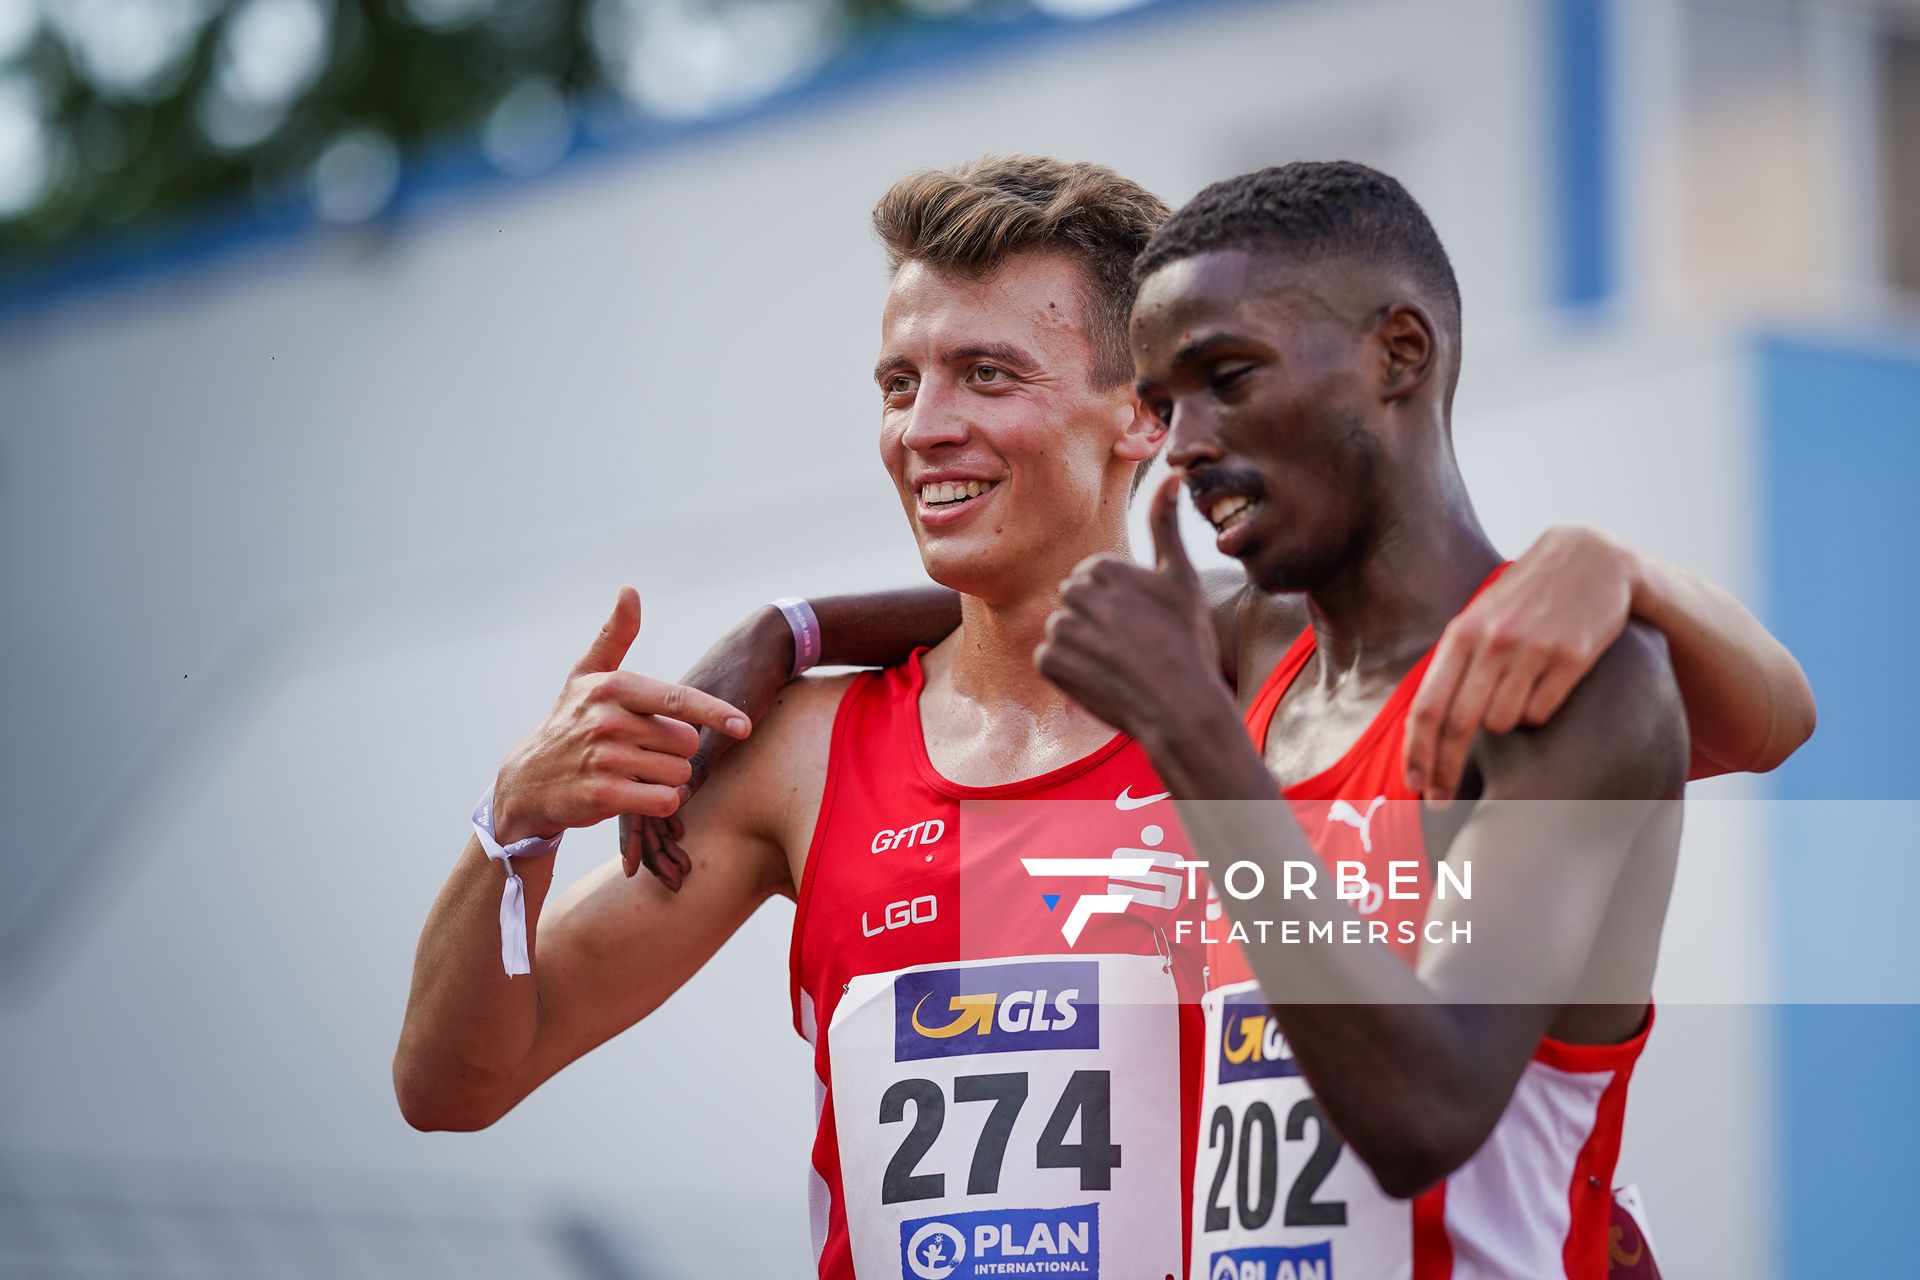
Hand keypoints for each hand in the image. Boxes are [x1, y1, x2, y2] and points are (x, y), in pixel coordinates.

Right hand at [493, 587, 750, 845]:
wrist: (527, 779)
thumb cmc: (569, 721)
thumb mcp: (587, 674)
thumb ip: (616, 634)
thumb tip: (629, 590)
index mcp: (612, 687)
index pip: (678, 699)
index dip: (715, 712)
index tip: (743, 725)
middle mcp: (608, 720)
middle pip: (686, 741)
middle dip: (676, 750)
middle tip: (644, 750)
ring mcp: (605, 759)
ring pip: (679, 773)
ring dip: (669, 777)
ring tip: (637, 771)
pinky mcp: (603, 796)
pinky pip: (664, 800)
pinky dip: (662, 800)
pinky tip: (640, 794)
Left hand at [622, 605, 795, 888]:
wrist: (758, 648)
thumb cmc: (737, 677)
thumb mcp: (710, 716)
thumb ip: (695, 746)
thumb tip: (690, 778)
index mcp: (648, 729)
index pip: (629, 781)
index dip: (630, 821)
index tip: (634, 859)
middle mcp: (651, 737)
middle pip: (632, 796)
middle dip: (641, 842)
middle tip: (646, 875)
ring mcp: (671, 742)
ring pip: (650, 799)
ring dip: (658, 842)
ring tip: (671, 876)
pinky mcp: (697, 744)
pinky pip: (678, 790)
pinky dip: (671, 819)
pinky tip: (676, 844)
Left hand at [1035, 475, 1224, 743]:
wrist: (1181, 708)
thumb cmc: (1187, 642)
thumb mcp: (1181, 578)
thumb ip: (1166, 524)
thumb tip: (1171, 474)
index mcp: (1103, 567)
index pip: (1093, 578)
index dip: (1119, 604)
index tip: (1143, 623)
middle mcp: (1075, 593)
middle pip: (1073, 603)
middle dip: (1096, 623)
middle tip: (1133, 647)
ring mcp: (1060, 629)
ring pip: (1061, 631)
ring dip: (1082, 648)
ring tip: (1118, 665)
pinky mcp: (1049, 663)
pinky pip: (1048, 660)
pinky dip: (1069, 674)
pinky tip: (1099, 681)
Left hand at [1404, 524, 1636, 803]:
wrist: (1590, 560)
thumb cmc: (1524, 600)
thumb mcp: (1479, 621)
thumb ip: (1453, 666)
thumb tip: (1422, 729)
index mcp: (1460, 635)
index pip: (1428, 706)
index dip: (1418, 753)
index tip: (1414, 787)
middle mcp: (1491, 642)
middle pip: (1459, 725)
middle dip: (1447, 770)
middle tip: (1440, 802)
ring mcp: (1532, 649)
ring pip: (1504, 722)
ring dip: (1505, 724)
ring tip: (1518, 692)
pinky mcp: (1571, 657)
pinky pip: (1542, 711)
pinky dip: (1537, 711)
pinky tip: (1546, 684)